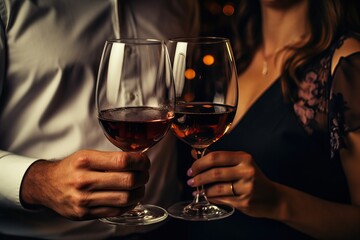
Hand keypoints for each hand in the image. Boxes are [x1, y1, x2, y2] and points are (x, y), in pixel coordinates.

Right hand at [20, 150, 149, 219]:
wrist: (46, 185)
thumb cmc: (70, 168)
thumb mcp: (86, 155)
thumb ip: (110, 157)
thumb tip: (138, 159)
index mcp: (85, 161)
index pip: (122, 160)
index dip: (140, 161)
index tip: (144, 161)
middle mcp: (84, 180)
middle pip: (128, 180)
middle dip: (143, 177)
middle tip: (145, 174)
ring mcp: (84, 199)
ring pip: (125, 198)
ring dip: (139, 192)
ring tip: (140, 186)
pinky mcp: (85, 214)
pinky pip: (116, 211)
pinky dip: (129, 204)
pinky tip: (130, 197)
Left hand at [187, 151, 280, 218]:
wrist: (273, 198)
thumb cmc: (252, 178)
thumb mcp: (239, 164)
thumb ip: (218, 158)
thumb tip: (194, 152)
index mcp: (244, 158)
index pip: (216, 157)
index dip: (200, 162)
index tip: (192, 168)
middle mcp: (246, 171)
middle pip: (215, 172)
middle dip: (198, 177)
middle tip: (190, 179)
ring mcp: (246, 187)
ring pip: (216, 188)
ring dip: (202, 189)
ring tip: (195, 189)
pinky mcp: (244, 201)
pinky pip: (221, 199)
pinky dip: (210, 197)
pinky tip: (205, 196)